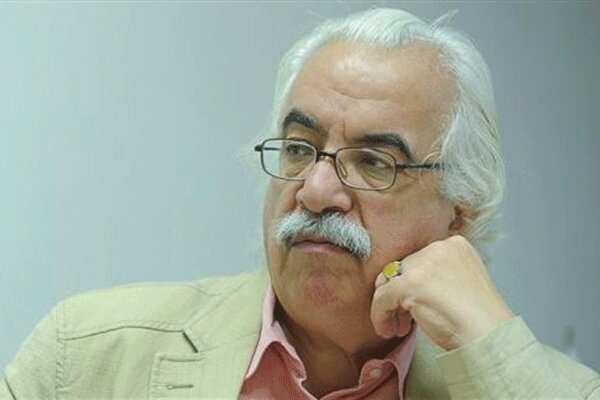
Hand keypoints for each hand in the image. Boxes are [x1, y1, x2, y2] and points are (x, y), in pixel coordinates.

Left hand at [370, 235, 513, 349]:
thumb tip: (405, 285)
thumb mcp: (460, 283)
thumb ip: (437, 276)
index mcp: (455, 245)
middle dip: (398, 296)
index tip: (412, 305)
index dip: (412, 284)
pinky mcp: (410, 283)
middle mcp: (438, 248)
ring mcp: (423, 264)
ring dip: (388, 306)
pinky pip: (382, 298)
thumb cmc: (479, 320)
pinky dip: (380, 315)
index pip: (419, 260)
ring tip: (397, 327)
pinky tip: (388, 330)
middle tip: (402, 320)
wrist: (490, 338)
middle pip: (401, 269)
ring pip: (389, 282)